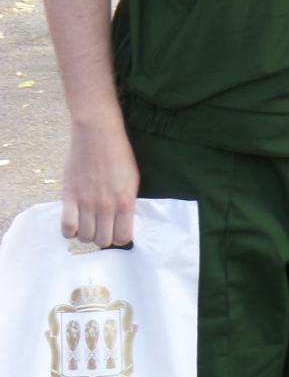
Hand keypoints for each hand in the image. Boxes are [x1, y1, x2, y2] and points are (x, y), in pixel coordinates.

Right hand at [61, 119, 138, 246]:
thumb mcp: (132, 180)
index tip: (117, 232)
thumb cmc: (119, 155)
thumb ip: (127, 202)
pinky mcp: (69, 197)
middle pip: (103, 241)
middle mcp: (106, 206)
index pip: (123, 237)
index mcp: (126, 201)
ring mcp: (86, 202)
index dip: (120, 238)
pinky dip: (70, 230)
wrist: (98, 135)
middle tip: (102, 228)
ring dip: (87, 234)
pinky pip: (66, 227)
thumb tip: (122, 222)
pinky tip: (74, 222)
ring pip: (85, 237)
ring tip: (88, 224)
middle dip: (103, 238)